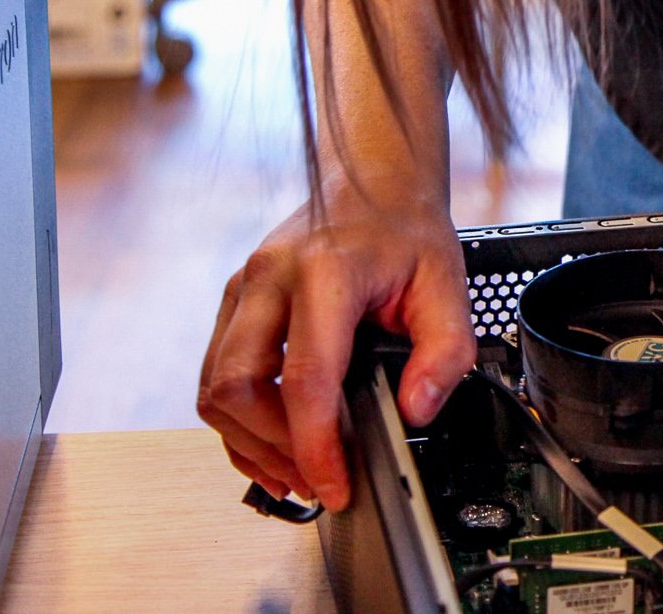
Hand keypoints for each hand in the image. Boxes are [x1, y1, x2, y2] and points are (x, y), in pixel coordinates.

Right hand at [198, 181, 476, 510]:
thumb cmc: (404, 229)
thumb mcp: (447, 284)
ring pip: (215, 387)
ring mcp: (242, 289)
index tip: (334, 484)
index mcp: (324, 271)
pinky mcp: (233, 303)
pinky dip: (238, 421)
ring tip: (295, 471)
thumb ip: (445, 351)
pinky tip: (271, 446)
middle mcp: (269, 278)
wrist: (370, 178)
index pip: (306, 377)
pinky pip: (216, 375)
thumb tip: (415, 411)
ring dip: (249, 441)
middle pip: (237, 386)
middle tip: (315, 481)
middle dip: (273, 448)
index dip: (315, 444)